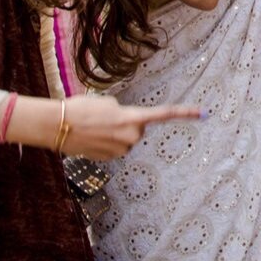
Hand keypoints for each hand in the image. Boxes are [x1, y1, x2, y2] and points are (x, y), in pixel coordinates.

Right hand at [0, 93, 202, 159]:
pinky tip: (91, 137)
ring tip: (95, 126)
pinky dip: (106, 142)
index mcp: (132, 118)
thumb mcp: (107, 102)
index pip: (164, 115)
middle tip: (106, 117)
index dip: (184, 113)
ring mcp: (120, 150)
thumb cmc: (80, 108)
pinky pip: (114, 147)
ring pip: (126, 139)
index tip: (203, 113)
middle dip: (127, 123)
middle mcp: (131, 136)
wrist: (57, 125)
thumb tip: (126, 123)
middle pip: (139, 128)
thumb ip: (123, 111)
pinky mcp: (109, 159)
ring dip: (115, 133)